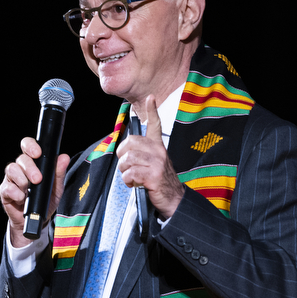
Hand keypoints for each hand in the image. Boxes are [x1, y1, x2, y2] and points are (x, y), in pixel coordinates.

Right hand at [0, 137, 69, 247]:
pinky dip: (15, 192)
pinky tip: (22, 198)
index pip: (28, 146)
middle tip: (38, 179)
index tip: (38, 153)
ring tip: (29, 191)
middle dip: (30, 168)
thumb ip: (59, 173)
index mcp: (33, 163)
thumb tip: (64, 157)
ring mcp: (11, 179)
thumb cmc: (46, 200)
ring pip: (11, 170)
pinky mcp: (5, 191)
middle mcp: (20, 168)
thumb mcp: (56, 187)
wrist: (37, 220)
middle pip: (21, 159)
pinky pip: (6, 187)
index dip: (31, 146)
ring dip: (22, 180)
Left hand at [116, 95, 184, 219]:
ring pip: (128, 159)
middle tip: (127, 165)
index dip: (152, 110)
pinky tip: (135, 183)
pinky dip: (128, 180)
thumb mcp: (154, 163)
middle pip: (130, 143)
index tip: (151, 98)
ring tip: (132, 177)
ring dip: (125, 171)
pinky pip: (131, 173)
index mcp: (158, 147)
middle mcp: (159, 152)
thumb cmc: (161, 182)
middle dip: (122, 156)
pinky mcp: (154, 176)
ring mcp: (157, 163)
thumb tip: (125, 152)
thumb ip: (143, 154)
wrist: (174, 199)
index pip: (155, 125)